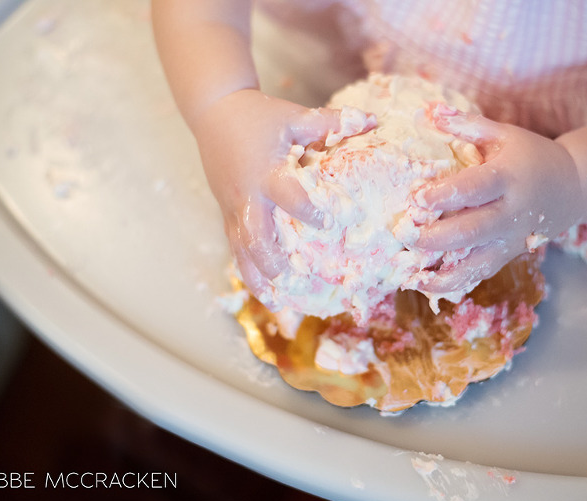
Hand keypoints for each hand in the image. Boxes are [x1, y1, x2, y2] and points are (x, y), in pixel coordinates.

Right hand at [194, 89, 342, 302]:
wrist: (213, 112)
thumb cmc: (258, 115)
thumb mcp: (294, 116)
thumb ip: (330, 123)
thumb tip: (373, 121)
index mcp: (267, 171)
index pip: (287, 194)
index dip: (308, 210)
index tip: (330, 223)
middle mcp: (248, 195)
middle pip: (256, 235)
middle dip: (272, 262)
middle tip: (294, 284)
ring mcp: (234, 207)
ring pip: (241, 249)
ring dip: (257, 277)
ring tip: (274, 303)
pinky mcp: (227, 213)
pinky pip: (235, 247)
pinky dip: (247, 271)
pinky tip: (262, 291)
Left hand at [413, 107, 584, 293]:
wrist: (574, 187)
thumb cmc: (530, 156)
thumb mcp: (504, 135)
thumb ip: (467, 126)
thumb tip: (428, 112)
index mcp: (509, 177)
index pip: (476, 189)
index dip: (446, 195)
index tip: (416, 200)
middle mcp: (512, 212)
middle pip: (473, 230)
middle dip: (438, 237)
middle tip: (405, 236)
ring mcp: (512, 239)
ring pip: (477, 262)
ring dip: (443, 273)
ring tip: (412, 276)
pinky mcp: (509, 256)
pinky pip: (481, 274)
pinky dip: (455, 284)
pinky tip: (425, 285)